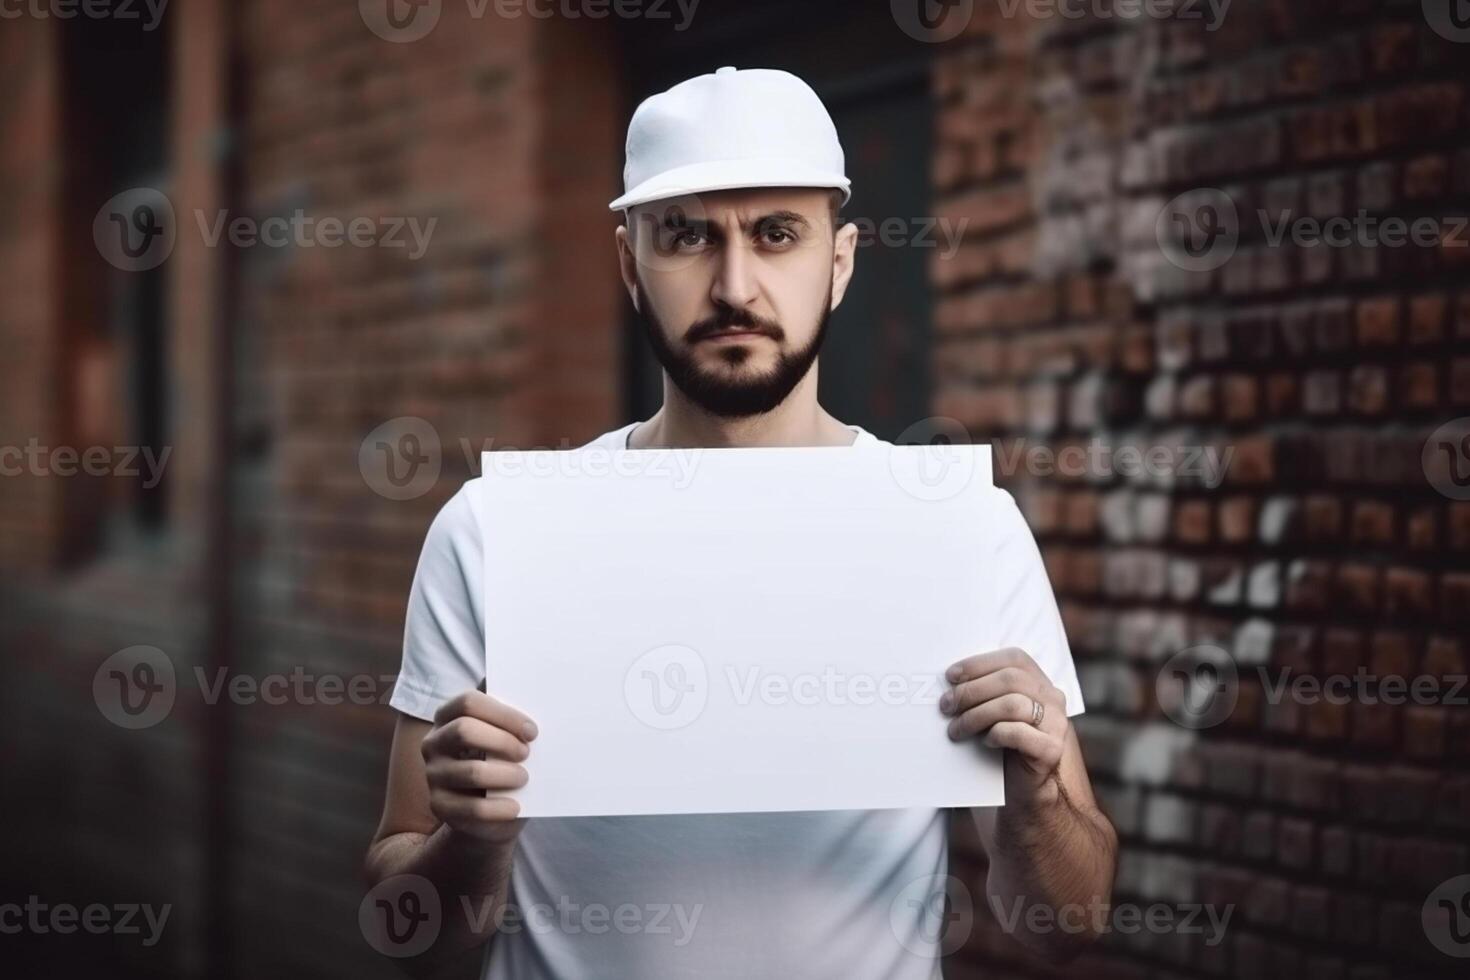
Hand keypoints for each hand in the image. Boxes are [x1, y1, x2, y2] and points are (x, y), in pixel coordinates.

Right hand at [421, 690, 537, 843]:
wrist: (485, 808)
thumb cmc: (499, 760)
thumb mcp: (501, 737)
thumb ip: (508, 724)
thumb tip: (533, 717)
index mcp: (447, 716)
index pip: (469, 702)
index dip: (503, 714)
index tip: (531, 731)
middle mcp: (434, 743)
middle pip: (464, 730)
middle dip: (502, 741)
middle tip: (526, 753)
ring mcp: (433, 774)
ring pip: (471, 771)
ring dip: (505, 775)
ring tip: (523, 778)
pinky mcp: (439, 805)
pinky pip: (472, 807)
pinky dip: (499, 808)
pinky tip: (514, 807)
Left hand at [939, 647, 1068, 806]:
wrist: (1025, 790)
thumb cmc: (1005, 747)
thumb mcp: (995, 712)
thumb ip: (985, 693)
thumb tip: (950, 682)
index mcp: (1040, 683)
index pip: (1014, 659)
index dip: (980, 663)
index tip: (950, 676)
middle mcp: (1053, 699)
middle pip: (1010, 679)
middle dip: (971, 691)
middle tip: (946, 706)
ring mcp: (1056, 724)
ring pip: (1012, 704)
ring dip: (976, 715)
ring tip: (956, 729)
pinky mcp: (1052, 749)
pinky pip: (1019, 733)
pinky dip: (995, 734)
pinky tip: (984, 742)